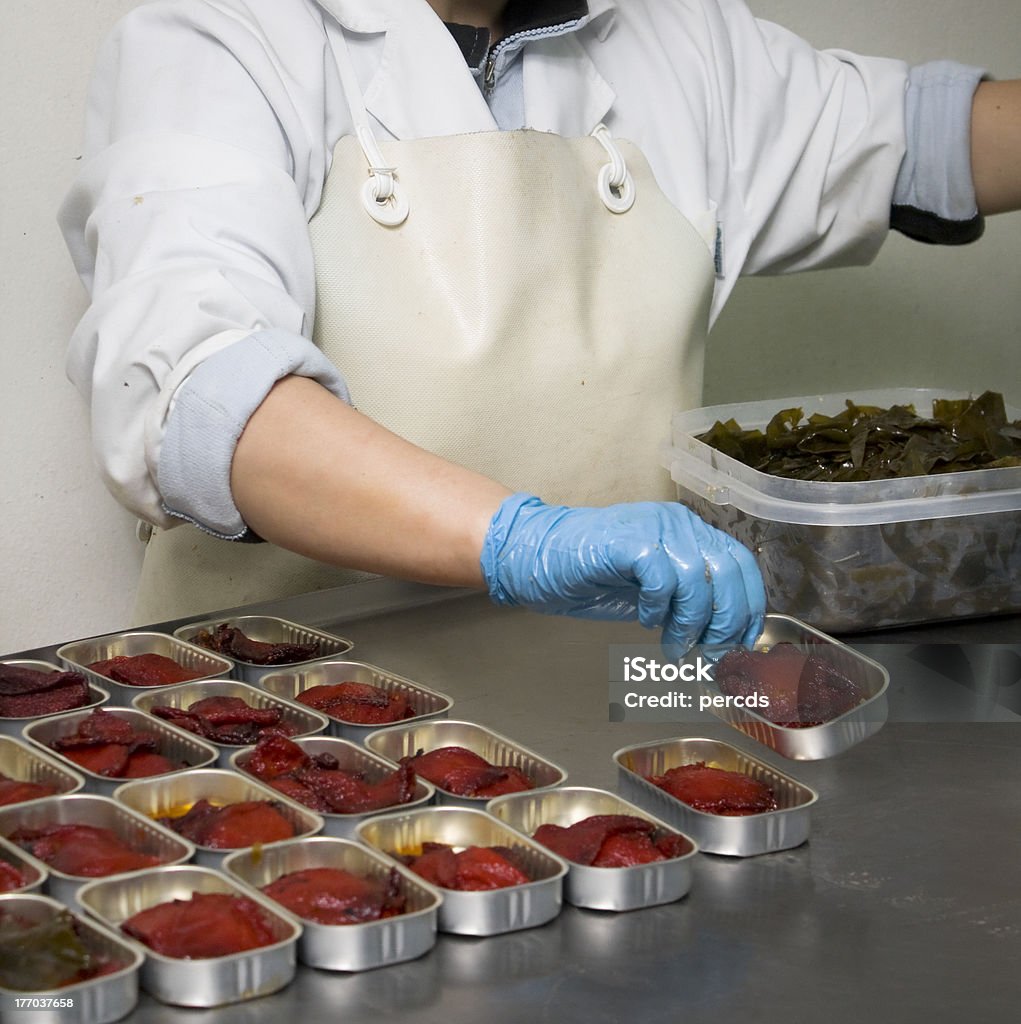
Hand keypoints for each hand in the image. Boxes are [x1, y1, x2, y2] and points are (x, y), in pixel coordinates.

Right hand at [480, 494, 764, 652]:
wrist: (538, 556)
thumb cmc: (593, 575)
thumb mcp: (654, 591)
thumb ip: (688, 602)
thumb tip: (721, 638)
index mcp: (690, 533)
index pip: (741, 564)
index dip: (749, 607)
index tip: (741, 643)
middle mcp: (678, 524)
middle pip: (729, 571)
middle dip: (726, 621)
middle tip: (709, 652)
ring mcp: (653, 528)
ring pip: (699, 578)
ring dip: (690, 623)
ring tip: (673, 645)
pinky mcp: (628, 541)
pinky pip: (662, 577)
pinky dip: (658, 606)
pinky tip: (645, 619)